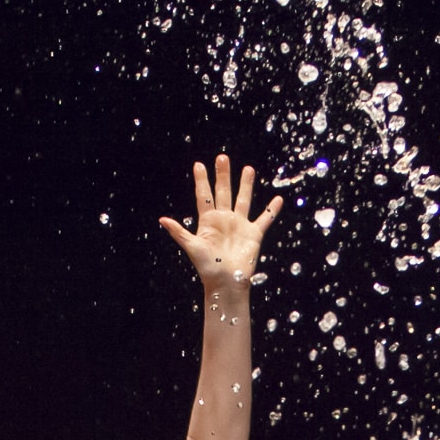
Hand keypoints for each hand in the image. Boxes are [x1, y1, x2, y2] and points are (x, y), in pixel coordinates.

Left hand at [158, 153, 282, 292]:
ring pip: (243, 200)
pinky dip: (272, 210)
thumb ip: (179, 232)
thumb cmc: (207, 267)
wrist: (226, 282)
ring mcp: (239, 225)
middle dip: (223, 175)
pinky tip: (278, 199)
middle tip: (222, 157)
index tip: (199, 165)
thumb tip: (162, 219)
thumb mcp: (192, 247)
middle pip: (224, 192)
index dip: (202, 181)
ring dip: (245, 185)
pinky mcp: (253, 234)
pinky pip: (265, 219)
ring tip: (248, 169)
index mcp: (208, 221)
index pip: (204, 196)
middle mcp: (224, 220)